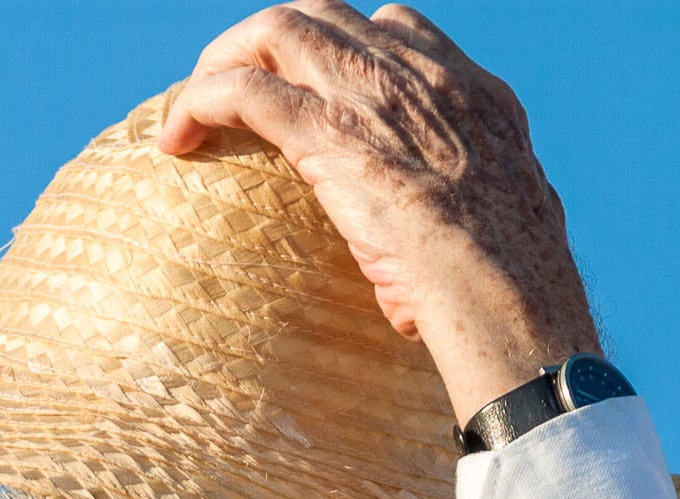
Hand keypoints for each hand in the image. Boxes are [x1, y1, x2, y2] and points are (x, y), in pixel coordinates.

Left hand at [159, 2, 598, 418]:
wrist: (504, 291)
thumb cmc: (504, 290)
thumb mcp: (498, 235)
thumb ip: (461, 225)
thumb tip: (427, 283)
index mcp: (471, 94)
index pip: (397, 29)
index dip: (342, 46)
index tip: (309, 86)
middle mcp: (421, 77)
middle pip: (325, 15)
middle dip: (267, 42)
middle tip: (230, 91)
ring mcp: (373, 96)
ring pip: (276, 30)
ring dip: (224, 61)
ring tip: (192, 110)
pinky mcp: (328, 130)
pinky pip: (243, 90)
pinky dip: (199, 102)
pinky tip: (176, 139)